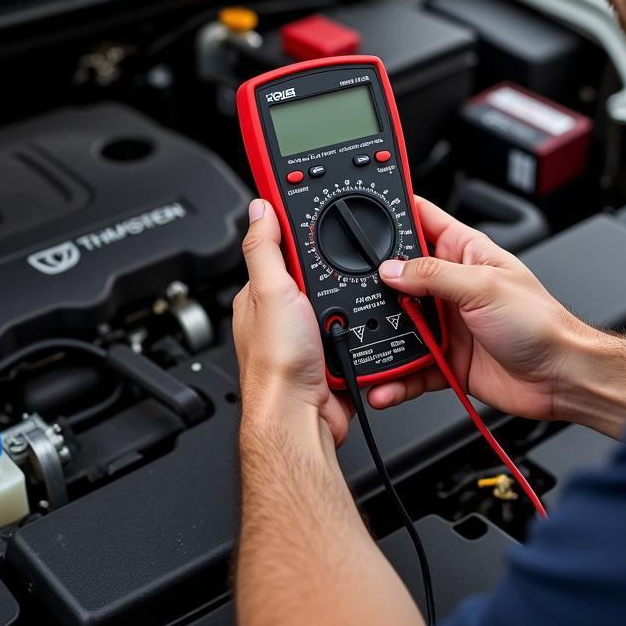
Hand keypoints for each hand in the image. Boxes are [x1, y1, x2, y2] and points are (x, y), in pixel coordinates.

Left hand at [233, 199, 351, 445]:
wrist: (301, 418)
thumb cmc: (276, 364)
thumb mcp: (269, 291)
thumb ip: (265, 248)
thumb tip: (261, 207)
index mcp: (263, 293)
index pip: (283, 247)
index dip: (300, 230)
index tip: (318, 212)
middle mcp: (285, 313)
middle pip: (319, 271)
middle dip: (335, 269)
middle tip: (345, 267)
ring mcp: (310, 334)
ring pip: (343, 300)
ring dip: (353, 302)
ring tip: (352, 305)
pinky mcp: (334, 354)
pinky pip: (358, 329)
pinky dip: (364, 329)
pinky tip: (361, 329)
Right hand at [368, 198, 598, 420]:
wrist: (562, 377)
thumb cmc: (542, 323)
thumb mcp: (484, 286)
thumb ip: (434, 275)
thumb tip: (392, 269)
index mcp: (465, 253)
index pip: (423, 220)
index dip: (395, 212)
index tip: (364, 212)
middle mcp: (452, 286)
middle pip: (400, 277)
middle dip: (376, 285)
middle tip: (352, 292)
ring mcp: (447, 323)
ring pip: (399, 325)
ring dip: (380, 336)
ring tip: (362, 343)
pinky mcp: (445, 359)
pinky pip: (410, 367)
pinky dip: (395, 378)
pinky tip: (384, 383)